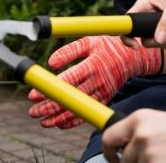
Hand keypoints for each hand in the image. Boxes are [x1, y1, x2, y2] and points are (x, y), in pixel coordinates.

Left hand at [28, 36, 161, 128]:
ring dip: (59, 118)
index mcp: (93, 64)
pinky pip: (88, 113)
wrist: (131, 56)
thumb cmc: (107, 46)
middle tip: (33, 111)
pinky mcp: (105, 99)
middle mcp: (98, 81)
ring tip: (43, 121)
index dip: (50, 90)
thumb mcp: (89, 41)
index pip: (67, 80)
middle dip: (50, 107)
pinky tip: (59, 123)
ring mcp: (102, 92)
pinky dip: (74, 121)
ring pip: (79, 109)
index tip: (33, 95)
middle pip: (71, 98)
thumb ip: (69, 50)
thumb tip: (51, 63)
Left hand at [102, 109, 165, 162]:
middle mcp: (141, 135)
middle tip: (158, 157)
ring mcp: (150, 154)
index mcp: (139, 119)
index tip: (115, 159)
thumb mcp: (160, 122)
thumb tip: (119, 151)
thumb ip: (138, 133)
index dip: (110, 153)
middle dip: (137, 162)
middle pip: (124, 161)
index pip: (109, 139)